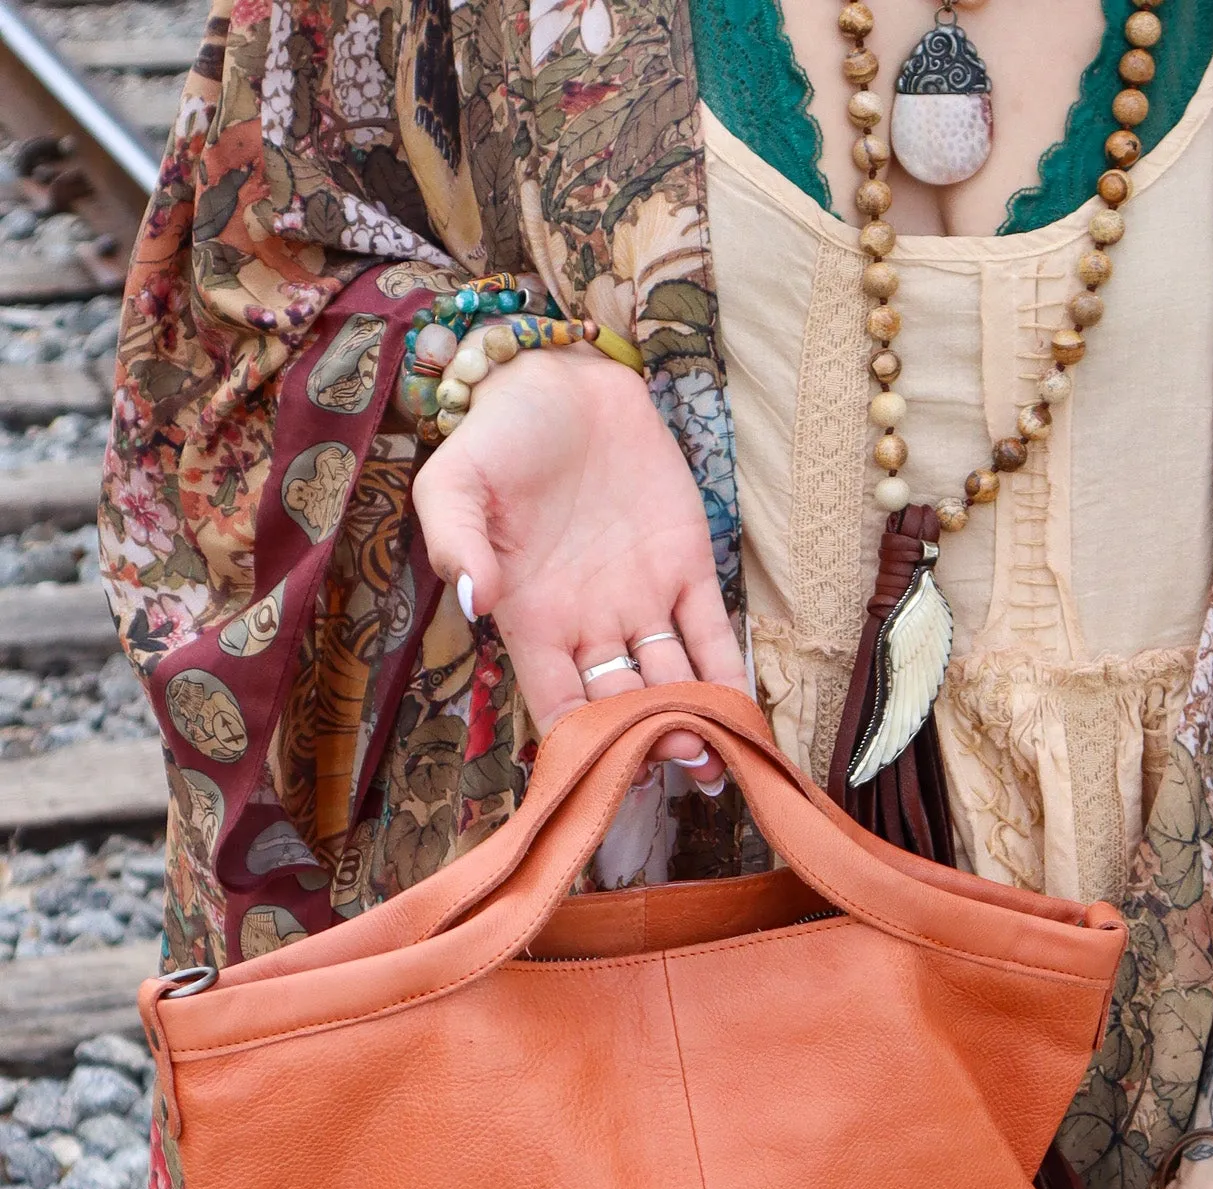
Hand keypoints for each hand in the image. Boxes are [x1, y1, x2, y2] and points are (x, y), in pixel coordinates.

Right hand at [411, 344, 745, 787]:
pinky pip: (712, 631)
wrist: (559, 378)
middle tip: (684, 760)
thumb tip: (472, 602)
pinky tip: (742, 710)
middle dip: (652, 740)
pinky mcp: (686, 566)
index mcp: (533, 621)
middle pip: (624, 705)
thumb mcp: (454, 482)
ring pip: (671, 680)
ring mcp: (640, 600)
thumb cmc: (497, 435)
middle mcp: (589, 626)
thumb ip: (456, 543)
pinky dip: (728, 671)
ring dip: (695, 721)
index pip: (559, 706)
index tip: (610, 770)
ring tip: (719, 755)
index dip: (585, 744)